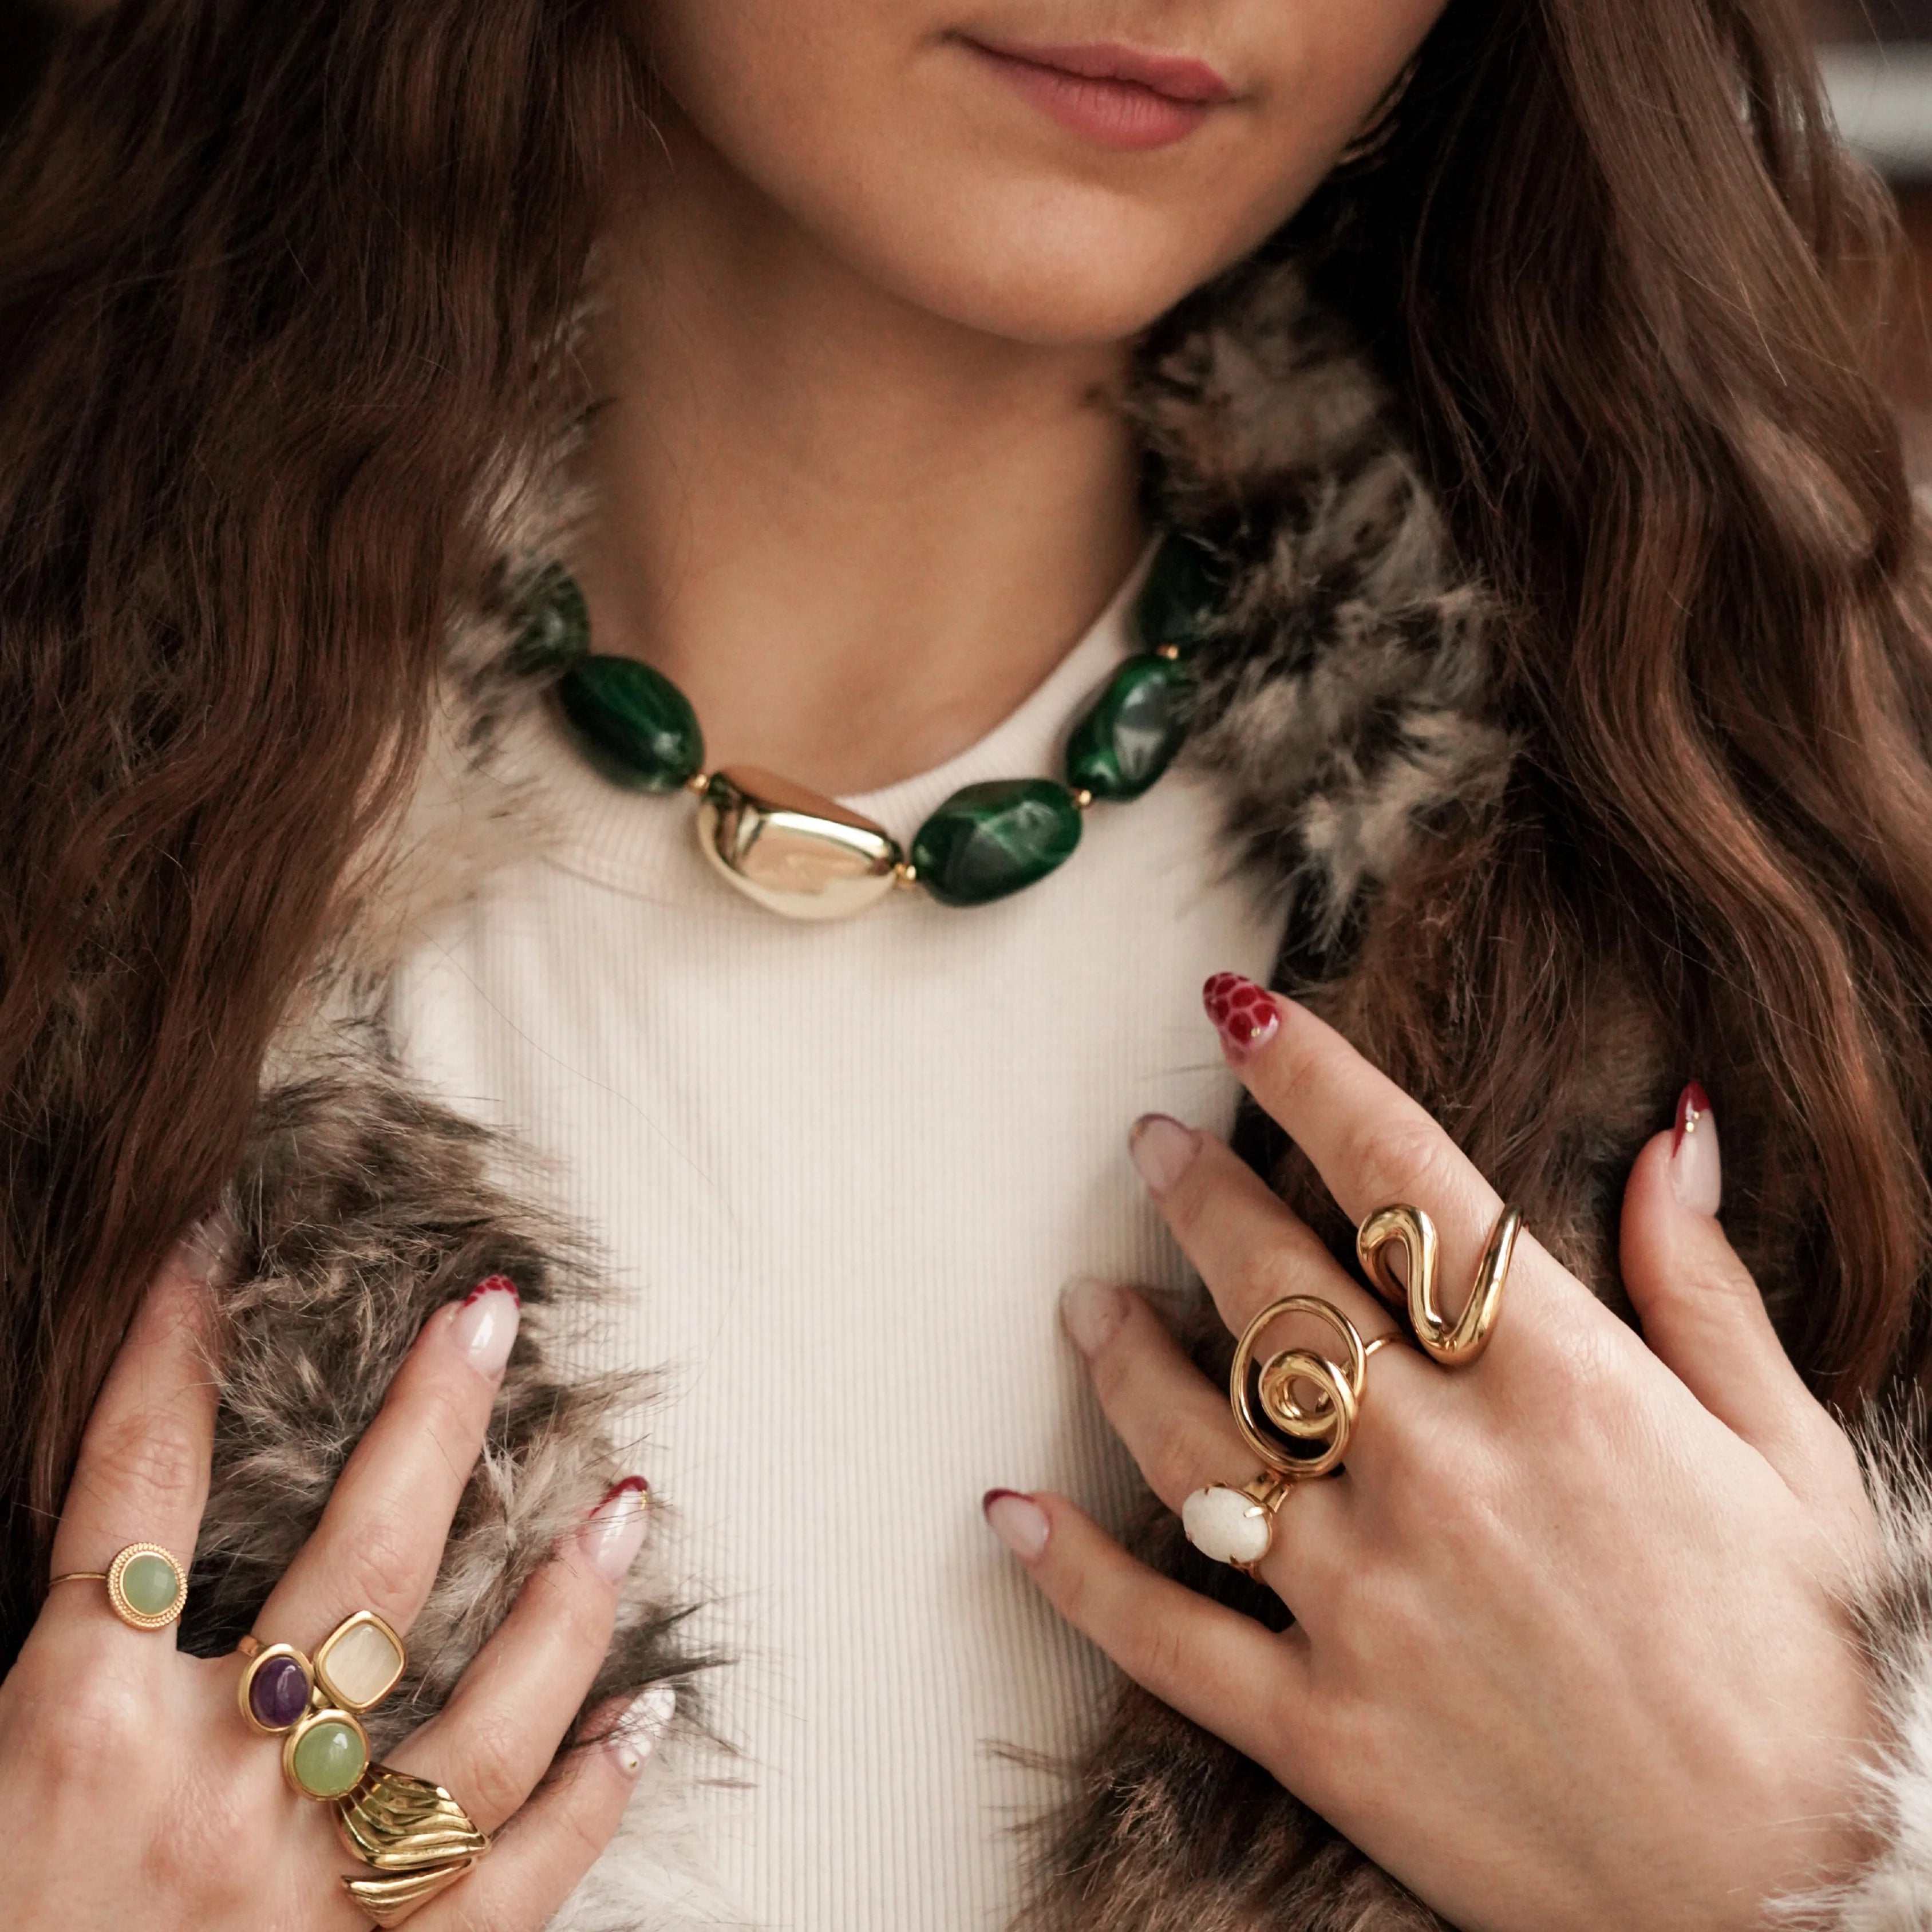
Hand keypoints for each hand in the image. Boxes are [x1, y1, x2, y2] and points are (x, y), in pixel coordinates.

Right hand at [0, 1231, 665, 1930]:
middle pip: (358, 1568)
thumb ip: (43, 1660)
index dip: (169, 1359)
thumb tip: (100, 1550)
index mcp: (79, 1739)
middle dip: (432, 1426)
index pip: (134, 1492)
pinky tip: (644, 1719)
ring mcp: (311, 1897)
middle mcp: (215, 1799)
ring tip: (626, 1501)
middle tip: (493, 1316)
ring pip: (483, 1722)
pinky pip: (517, 1881)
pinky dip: (592, 1798)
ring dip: (566, 1605)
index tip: (209, 1251)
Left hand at [988, 983, 1878, 1931]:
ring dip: (1122, 1355)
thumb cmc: (1804, 1663)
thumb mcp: (1790, 1459)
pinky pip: (1162, 1637)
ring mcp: (1369, 1602)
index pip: (1404, 1181)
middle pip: (1275, 1288)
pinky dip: (1074, 1574)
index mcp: (1564, 1389)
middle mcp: (1446, 1473)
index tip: (1243, 1010)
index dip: (1311, 1074)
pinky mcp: (1323, 1727)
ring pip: (1194, 1439)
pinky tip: (1010, 1513)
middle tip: (1150, 1144)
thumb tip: (1670, 1127)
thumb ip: (1706, 1287)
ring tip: (1086, 1301)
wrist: (1807, 1896)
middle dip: (1198, 1193)